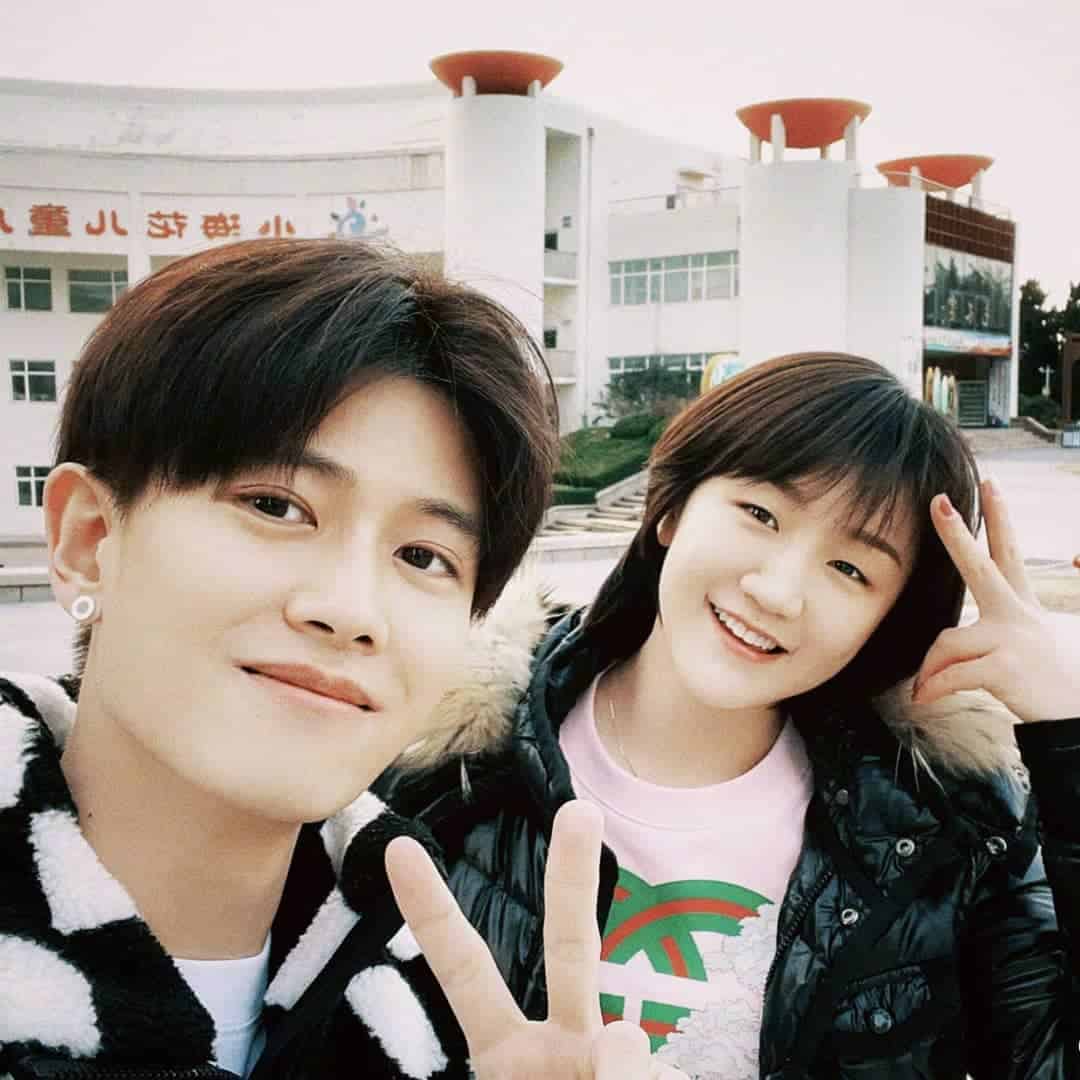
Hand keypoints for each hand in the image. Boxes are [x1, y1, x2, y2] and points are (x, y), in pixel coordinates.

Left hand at [386, 801, 685, 1078]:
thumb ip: (585, 1075)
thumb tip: (624, 1034)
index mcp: (509, 1056)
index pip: (466, 968)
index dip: (431, 909)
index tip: (397, 847)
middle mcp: (566, 1050)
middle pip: (576, 948)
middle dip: (573, 880)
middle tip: (580, 811)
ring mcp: (616, 1067)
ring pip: (631, 1041)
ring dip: (627, 1072)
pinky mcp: (650, 1076)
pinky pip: (647, 1076)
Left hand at [911, 478, 1079, 721]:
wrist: (1076, 722)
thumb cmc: (1051, 683)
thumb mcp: (1039, 642)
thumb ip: (1009, 621)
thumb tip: (1035, 585)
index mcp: (1023, 606)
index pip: (1009, 552)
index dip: (999, 517)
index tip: (989, 483)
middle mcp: (1017, 616)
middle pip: (980, 566)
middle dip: (956, 534)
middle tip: (938, 502)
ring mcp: (1012, 640)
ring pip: (946, 642)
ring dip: (930, 670)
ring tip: (928, 689)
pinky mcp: (1004, 669)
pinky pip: (950, 674)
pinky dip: (933, 689)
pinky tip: (924, 700)